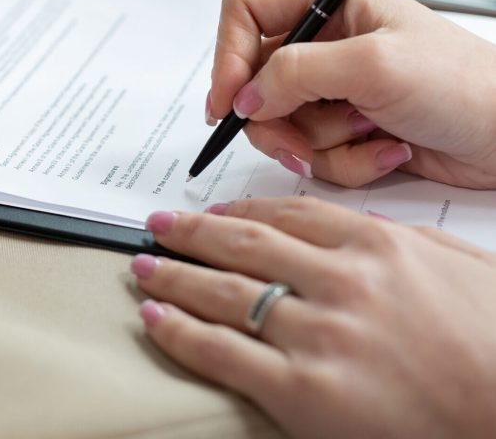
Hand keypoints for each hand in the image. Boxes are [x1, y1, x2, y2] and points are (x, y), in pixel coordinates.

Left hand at [133, 198, 495, 438]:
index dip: (239, 211)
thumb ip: (398, 238)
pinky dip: (182, 333)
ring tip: (143, 264)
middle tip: (158, 224)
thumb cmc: (491, 339)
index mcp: (375, 244)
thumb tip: (353, 227)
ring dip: (174, 275)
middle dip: (192, 231)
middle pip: (244, 243)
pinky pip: (226, 354)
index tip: (212, 211)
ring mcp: (318, 334)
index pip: (287, 214)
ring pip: (225, 292)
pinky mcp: (304, 393)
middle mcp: (339, 280)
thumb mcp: (453, 264)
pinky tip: (156, 319)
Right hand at [207, 0, 495, 187]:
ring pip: (284, 125)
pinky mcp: (349, 128)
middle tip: (300, 142)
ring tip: (369, 132)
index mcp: (333, 2)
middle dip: (278, 119)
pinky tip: (390, 147)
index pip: (248, 13)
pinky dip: (349, 161)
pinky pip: (317, 153)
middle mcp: (329, 43)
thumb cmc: (461, 83)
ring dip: (324, 142)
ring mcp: (338, 89)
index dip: (227, 56)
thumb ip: (296, 72)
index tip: (227, 104)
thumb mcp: (373, 65)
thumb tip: (243, 96)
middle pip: (256, 80)